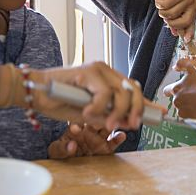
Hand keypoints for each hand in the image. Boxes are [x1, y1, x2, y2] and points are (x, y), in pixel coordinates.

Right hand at [23, 62, 144, 129]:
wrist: (34, 92)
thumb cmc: (59, 102)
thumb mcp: (89, 114)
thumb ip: (109, 115)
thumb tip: (129, 122)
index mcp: (108, 80)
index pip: (134, 90)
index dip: (148, 102)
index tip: (161, 114)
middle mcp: (106, 71)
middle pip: (134, 89)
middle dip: (137, 109)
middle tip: (133, 125)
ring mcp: (98, 69)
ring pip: (121, 92)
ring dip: (116, 112)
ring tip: (105, 123)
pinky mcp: (87, 70)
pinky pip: (104, 92)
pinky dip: (98, 106)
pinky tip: (86, 113)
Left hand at [48, 122, 125, 158]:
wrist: (69, 165)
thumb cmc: (62, 153)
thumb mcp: (56, 151)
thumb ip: (61, 148)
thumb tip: (72, 145)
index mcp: (76, 127)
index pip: (78, 121)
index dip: (78, 123)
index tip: (75, 128)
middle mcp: (89, 130)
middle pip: (96, 121)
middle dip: (97, 120)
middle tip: (97, 122)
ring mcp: (98, 138)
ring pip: (107, 128)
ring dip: (110, 126)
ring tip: (111, 126)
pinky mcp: (106, 148)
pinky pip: (114, 142)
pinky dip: (118, 138)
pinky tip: (121, 135)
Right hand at [146, 0, 195, 42]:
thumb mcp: (172, 7)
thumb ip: (175, 19)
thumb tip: (175, 33)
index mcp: (193, 8)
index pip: (191, 24)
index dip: (188, 33)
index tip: (185, 40)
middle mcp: (193, 3)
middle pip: (183, 22)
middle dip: (170, 21)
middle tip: (164, 14)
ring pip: (171, 14)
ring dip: (162, 10)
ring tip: (161, 3)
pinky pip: (166, 5)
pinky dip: (159, 3)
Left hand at [163, 58, 195, 120]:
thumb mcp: (194, 65)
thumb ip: (181, 63)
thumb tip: (175, 67)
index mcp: (176, 88)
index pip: (167, 90)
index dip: (172, 89)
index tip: (179, 88)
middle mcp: (177, 100)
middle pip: (176, 99)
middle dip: (182, 97)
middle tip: (193, 93)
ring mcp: (183, 109)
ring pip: (181, 107)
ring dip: (187, 104)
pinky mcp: (189, 117)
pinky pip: (187, 115)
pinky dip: (192, 112)